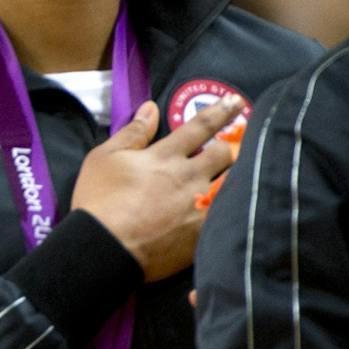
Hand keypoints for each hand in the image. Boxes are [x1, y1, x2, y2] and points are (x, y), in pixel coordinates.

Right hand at [71, 97, 241, 282]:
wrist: (105, 246)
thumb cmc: (99, 200)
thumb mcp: (103, 158)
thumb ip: (132, 133)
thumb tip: (150, 107)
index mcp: (165, 156)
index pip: (199, 126)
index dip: (220, 111)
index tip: (236, 101)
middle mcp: (189, 175)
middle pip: (225, 152)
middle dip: (235, 145)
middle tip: (241, 142)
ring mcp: (199, 204)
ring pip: (234, 182)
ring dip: (240, 174)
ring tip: (248, 172)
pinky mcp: (203, 231)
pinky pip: (229, 214)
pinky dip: (235, 207)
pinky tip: (241, 208)